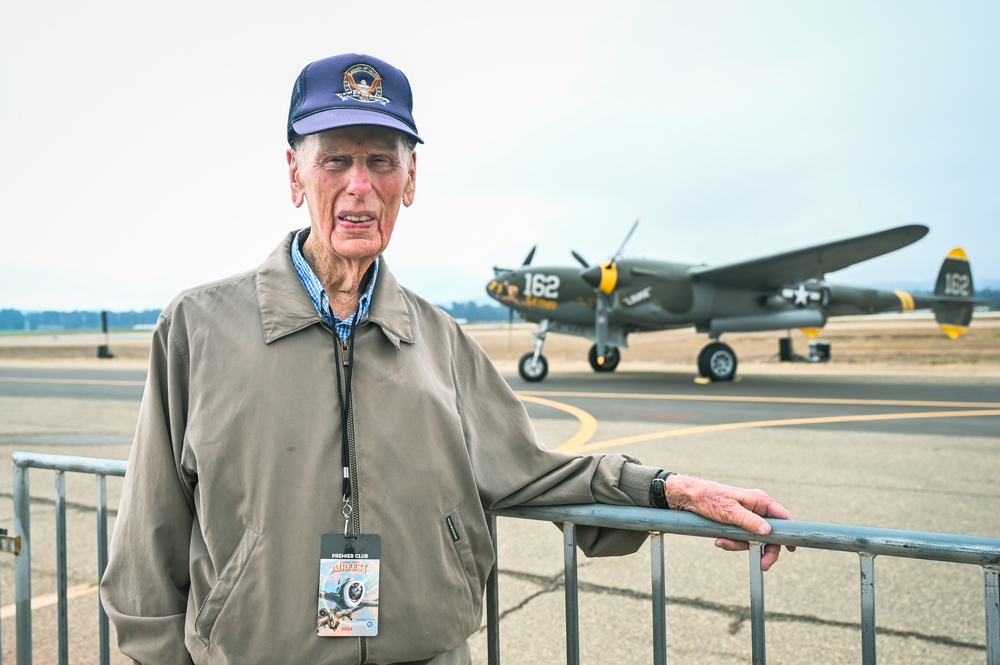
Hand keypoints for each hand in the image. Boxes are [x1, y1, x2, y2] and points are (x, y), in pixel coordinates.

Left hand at [665, 474, 794, 570]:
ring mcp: (746, 517)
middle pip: (770, 534)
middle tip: (763, 565)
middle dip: (764, 549)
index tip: (791, 549)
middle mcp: (756, 509)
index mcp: (759, 501)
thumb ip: (749, 521)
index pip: (782, 518)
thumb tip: (768, 531)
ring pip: (753, 539)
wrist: (687, 498)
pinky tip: (719, 540)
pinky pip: (740, 539)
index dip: (789, 533)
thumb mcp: (729, 511)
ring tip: (722, 542)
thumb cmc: (709, 498)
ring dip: (738, 545)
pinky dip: (731, 543)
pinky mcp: (736, 524)